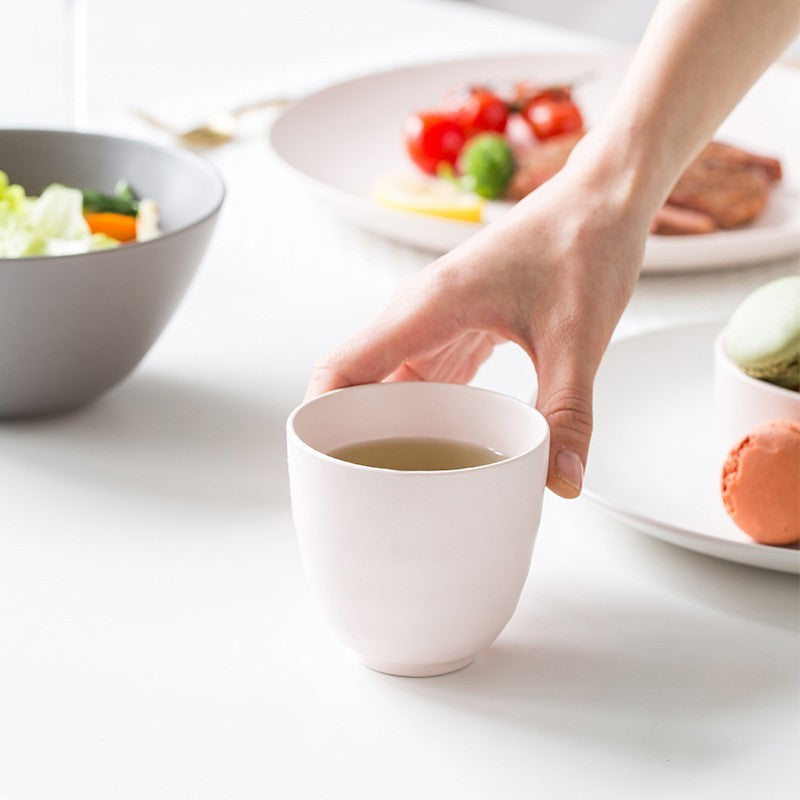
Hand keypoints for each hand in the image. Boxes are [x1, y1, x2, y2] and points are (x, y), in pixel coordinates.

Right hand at [307, 148, 648, 496]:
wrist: (604, 198)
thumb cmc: (584, 245)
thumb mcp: (578, 340)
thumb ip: (567, 414)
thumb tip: (561, 484)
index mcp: (428, 308)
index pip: (343, 369)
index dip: (319, 420)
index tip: (321, 467)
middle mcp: (420, 313)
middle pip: (358, 382)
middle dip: (351, 436)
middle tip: (363, 493)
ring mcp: (438, 319)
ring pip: (390, 382)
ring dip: (386, 427)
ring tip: (395, 480)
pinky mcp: (460, 325)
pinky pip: (424, 376)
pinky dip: (422, 412)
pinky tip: (440, 444)